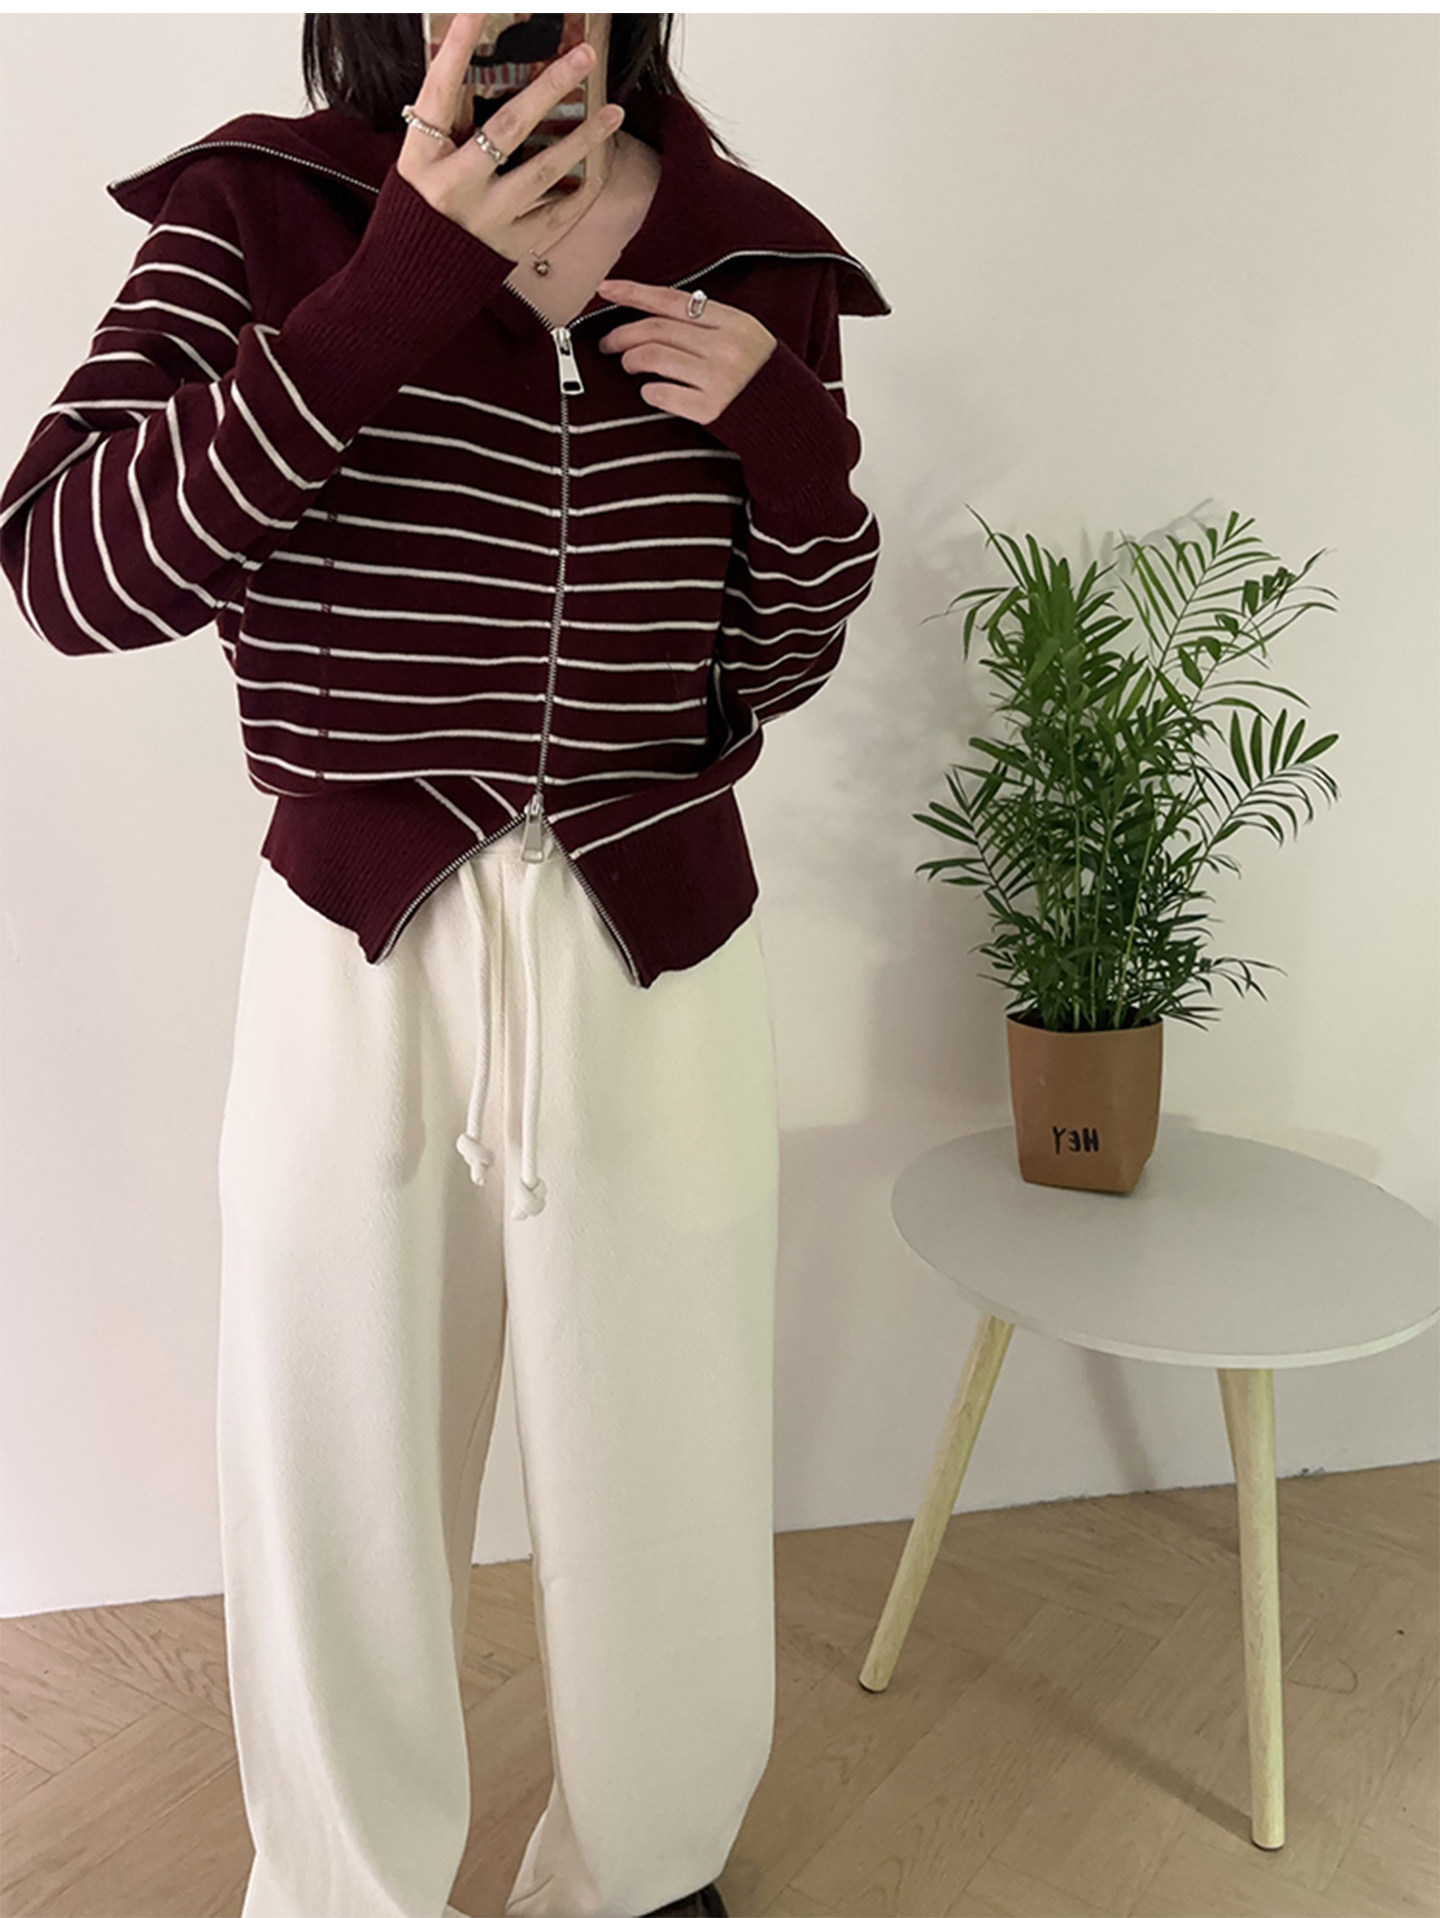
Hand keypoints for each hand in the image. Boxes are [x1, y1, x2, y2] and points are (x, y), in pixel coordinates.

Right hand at [398, 14, 624, 261]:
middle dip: (550, 87)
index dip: (459, 46)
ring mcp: (485, 219)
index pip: (440, 89)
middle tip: (584, 57)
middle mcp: (454, 186)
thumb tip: (486, 71)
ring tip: (613, 112)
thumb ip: (449, 121)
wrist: (416, 278)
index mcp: (423, 156)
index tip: (478, 7)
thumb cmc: (422, 207)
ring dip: (583, 139)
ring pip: (543, 172)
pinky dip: (580, 191)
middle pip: (508, 127)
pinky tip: (601, 167)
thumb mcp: (421, 159)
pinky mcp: (509, 246)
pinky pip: (554, 215)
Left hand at [595, 279, 776, 424]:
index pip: (672, 300)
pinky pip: (661, 393)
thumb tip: (656, 315)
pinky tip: (650, 392)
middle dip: (622, 334)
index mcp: (733, 321)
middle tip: (607, 343)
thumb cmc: (763, 380)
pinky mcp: (711, 409)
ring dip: (631, 361)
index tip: (604, 290)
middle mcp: (725, 345)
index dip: (633, 293)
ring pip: (653, 357)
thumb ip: (709, 325)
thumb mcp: (746, 339)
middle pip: (656, 329)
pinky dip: (648, 391)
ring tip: (628, 365)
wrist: (793, 423)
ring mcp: (718, 378)